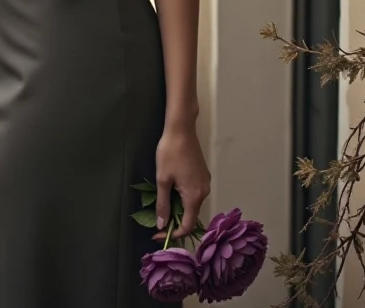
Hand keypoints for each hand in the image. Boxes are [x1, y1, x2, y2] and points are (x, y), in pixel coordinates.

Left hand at [153, 125, 210, 241]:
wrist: (182, 129)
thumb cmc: (170, 153)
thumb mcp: (163, 179)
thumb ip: (163, 204)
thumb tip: (162, 225)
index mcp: (195, 196)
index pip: (187, 225)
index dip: (174, 234)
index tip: (158, 235)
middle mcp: (204, 192)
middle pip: (191, 215)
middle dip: (175, 221)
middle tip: (159, 221)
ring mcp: (205, 182)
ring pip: (193, 204)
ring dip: (179, 209)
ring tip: (164, 207)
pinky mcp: (203, 174)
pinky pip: (195, 193)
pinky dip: (184, 198)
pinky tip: (173, 192)